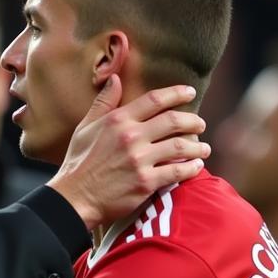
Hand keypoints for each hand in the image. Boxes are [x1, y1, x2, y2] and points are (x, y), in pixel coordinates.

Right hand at [49, 77, 208, 229]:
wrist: (74, 199)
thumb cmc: (78, 163)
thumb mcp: (85, 128)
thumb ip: (103, 103)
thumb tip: (115, 78)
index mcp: (117, 121)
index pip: (155, 100)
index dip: (177, 93)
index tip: (190, 93)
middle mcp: (130, 137)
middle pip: (174, 121)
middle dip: (193, 121)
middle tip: (200, 124)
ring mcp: (139, 161)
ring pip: (180, 146)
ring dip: (197, 146)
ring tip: (203, 148)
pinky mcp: (145, 183)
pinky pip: (177, 172)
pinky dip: (191, 168)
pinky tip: (196, 167)